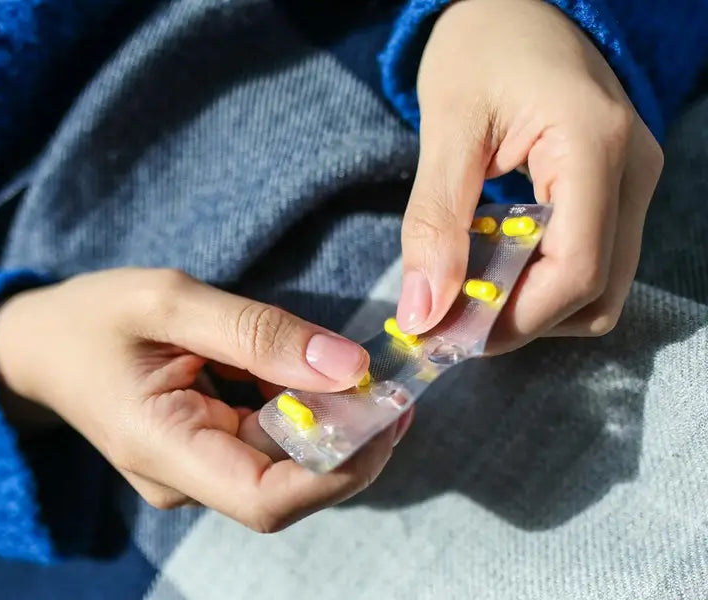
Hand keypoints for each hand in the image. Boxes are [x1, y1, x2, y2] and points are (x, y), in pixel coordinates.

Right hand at [0, 268, 412, 531]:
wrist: (43, 346)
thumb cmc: (94, 318)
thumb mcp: (169, 301)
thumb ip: (257, 332)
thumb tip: (349, 367)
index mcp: (163, 449)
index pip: (267, 500)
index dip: (341, 469)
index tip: (386, 414)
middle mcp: (185, 480)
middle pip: (290, 486)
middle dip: (350, 440)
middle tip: (390, 382)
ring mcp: (196, 472)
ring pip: (287, 466)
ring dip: (332, 422)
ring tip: (357, 371)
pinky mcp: (207, 453)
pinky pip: (270, 444)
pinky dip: (304, 410)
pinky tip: (311, 372)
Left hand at [397, 0, 663, 351]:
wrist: (515, 5)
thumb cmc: (480, 47)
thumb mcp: (446, 129)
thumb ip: (433, 224)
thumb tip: (422, 313)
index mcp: (594, 146)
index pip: (577, 271)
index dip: (513, 320)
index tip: (449, 334)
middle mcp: (632, 172)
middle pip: (595, 293)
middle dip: (520, 321)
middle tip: (450, 320)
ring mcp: (632, 183)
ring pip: (599, 289)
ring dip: (532, 307)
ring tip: (468, 288)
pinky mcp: (616, 191)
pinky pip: (591, 262)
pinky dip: (540, 282)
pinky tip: (493, 264)